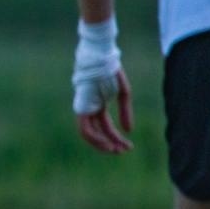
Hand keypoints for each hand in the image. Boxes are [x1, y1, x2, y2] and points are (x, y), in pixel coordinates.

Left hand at [73, 18, 133, 152]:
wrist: (100, 56)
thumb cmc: (110, 70)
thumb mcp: (123, 92)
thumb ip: (125, 111)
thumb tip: (128, 131)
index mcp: (98, 104)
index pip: (106, 126)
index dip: (116, 138)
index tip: (128, 145)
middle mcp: (89, 108)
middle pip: (98, 132)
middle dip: (110, 143)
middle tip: (122, 151)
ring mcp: (84, 107)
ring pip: (89, 133)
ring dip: (101, 144)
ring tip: (114, 150)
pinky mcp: (81, 106)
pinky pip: (84, 128)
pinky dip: (94, 137)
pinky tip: (106, 142)